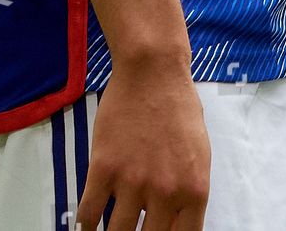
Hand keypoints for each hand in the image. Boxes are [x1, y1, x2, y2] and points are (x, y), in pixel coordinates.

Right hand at [75, 55, 211, 230]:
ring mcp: (133, 182)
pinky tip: (87, 226)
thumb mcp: (199, 154)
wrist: (153, 70)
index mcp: (194, 191)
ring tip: (111, 230)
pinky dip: (86, 226)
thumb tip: (175, 223)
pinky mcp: (103, 168)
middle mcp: (165, 192)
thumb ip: (188, 193)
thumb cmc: (179, 106)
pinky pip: (90, 213)